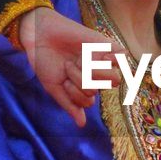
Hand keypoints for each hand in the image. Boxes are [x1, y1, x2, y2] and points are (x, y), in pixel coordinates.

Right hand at [15, 7, 120, 126]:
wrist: (40, 35)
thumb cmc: (45, 62)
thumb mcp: (54, 87)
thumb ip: (69, 105)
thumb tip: (82, 125)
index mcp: (83, 86)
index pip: (88, 101)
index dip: (74, 94)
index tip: (62, 81)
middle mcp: (95, 75)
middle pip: (101, 90)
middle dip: (82, 81)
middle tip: (68, 67)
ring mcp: (101, 60)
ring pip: (113, 78)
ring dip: (92, 72)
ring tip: (78, 60)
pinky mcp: (105, 44)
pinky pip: (121, 56)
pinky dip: (111, 58)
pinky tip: (96, 54)